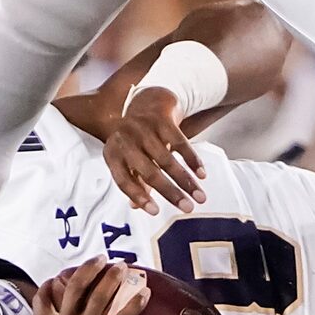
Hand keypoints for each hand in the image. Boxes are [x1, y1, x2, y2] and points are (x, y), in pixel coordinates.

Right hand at [32, 259, 149, 314]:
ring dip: (110, 279)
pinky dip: (134, 305)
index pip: (41, 301)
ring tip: (122, 267)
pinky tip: (145, 295)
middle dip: (87, 270)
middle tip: (101, 259)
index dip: (49, 285)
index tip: (57, 276)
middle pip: (73, 289)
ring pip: (97, 298)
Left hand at [105, 87, 208, 214]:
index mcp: (112, 153)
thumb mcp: (128, 158)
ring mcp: (144, 129)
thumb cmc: (136, 139)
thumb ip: (133, 180)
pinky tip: (201, 174)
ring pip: (167, 160)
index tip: (155, 212)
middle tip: (188, 208)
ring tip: (200, 196)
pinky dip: (192, 160)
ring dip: (186, 180)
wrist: (147, 102)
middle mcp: (125, 140)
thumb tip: (135, 206)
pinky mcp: (162, 120)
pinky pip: (180, 143)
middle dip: (171, 192)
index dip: (139, 196)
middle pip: (149, 172)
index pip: (123, 180)